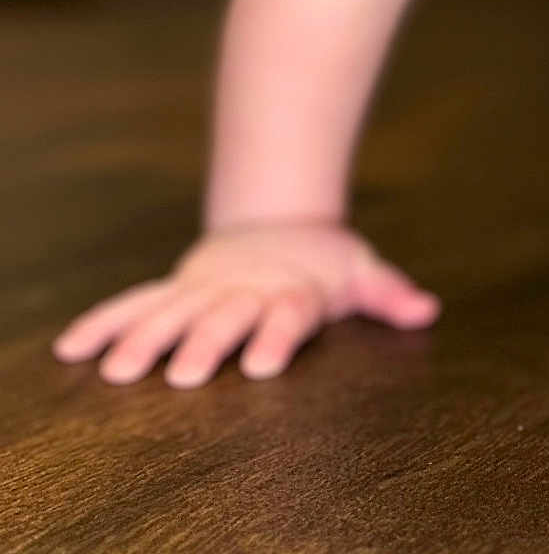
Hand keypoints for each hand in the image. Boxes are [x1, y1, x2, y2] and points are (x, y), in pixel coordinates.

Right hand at [51, 221, 439, 387]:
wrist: (278, 219)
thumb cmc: (322, 263)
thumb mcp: (360, 271)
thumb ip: (388, 294)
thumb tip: (428, 311)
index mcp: (292, 290)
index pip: (288, 313)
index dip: (277, 336)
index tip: (263, 367)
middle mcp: (245, 290)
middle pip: (225, 316)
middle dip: (205, 344)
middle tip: (183, 376)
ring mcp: (205, 288)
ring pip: (172, 311)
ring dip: (145, 338)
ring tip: (118, 370)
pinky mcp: (175, 288)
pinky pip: (134, 303)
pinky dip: (104, 322)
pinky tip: (71, 348)